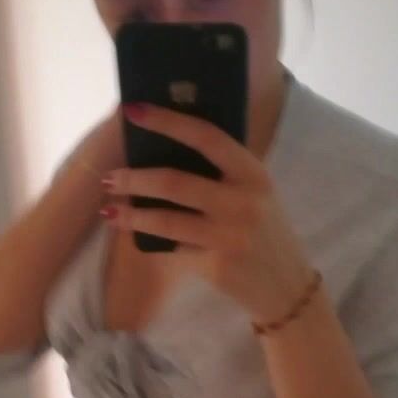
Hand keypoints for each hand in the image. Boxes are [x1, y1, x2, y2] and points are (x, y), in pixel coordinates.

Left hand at [101, 102, 314, 323]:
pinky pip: (173, 248)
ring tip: (110, 210)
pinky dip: (150, 241)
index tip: (133, 111)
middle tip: (110, 178)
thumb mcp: (256, 194)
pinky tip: (134, 234)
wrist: (287, 286)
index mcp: (253, 174)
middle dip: (134, 179)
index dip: (167, 122)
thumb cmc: (266, 232)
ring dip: (131, 215)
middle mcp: (243, 202)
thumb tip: (165, 148)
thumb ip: (224, 173)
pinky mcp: (217, 265)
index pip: (206, 137)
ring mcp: (229, 236)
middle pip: (174, 183)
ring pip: (166, 221)